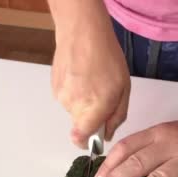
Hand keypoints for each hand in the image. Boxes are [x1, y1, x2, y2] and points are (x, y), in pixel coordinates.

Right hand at [50, 1, 129, 147]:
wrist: (82, 33)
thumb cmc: (106, 57)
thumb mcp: (123, 89)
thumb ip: (116, 116)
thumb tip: (106, 134)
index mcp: (94, 109)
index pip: (80, 139)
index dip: (86, 143)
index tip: (93, 138)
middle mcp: (74, 106)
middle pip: (80, 124)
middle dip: (91, 116)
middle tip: (102, 95)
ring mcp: (61, 97)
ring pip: (73, 110)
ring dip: (83, 101)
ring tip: (91, 80)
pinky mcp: (54, 87)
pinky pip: (66, 97)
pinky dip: (74, 91)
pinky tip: (81, 75)